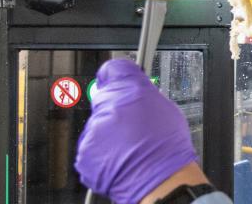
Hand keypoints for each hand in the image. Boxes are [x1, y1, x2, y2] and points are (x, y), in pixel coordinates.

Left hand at [76, 59, 197, 203]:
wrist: (160, 182)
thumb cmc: (167, 148)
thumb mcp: (167, 107)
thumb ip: (142, 88)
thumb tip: (130, 77)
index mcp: (130, 91)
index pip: (113, 70)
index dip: (118, 77)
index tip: (121, 81)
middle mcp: (107, 107)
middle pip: (105, 99)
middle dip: (116, 110)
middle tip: (135, 125)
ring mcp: (93, 131)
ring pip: (98, 124)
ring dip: (109, 132)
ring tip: (131, 145)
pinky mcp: (84, 153)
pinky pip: (91, 147)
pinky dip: (103, 152)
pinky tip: (120, 157)